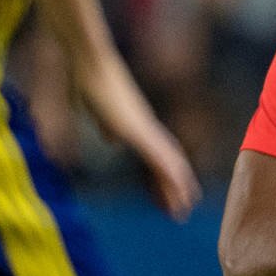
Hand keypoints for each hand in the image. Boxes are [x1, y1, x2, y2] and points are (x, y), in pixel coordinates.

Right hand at [74, 54, 197, 218]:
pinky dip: (168, 172)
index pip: (156, 158)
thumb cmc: (90, 82)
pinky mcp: (136, 128)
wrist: (90, 63)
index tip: (167, 199)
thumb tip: (114, 140)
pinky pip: (157, 154)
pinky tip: (177, 186)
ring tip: (184, 207)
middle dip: (176, 188)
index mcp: (138, 127)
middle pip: (169, 162)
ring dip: (177, 186)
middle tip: (183, 211)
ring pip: (169, 161)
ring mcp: (144, 128)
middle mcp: (147, 128)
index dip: (163, 179)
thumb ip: (108, 127)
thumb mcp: (100, 112)